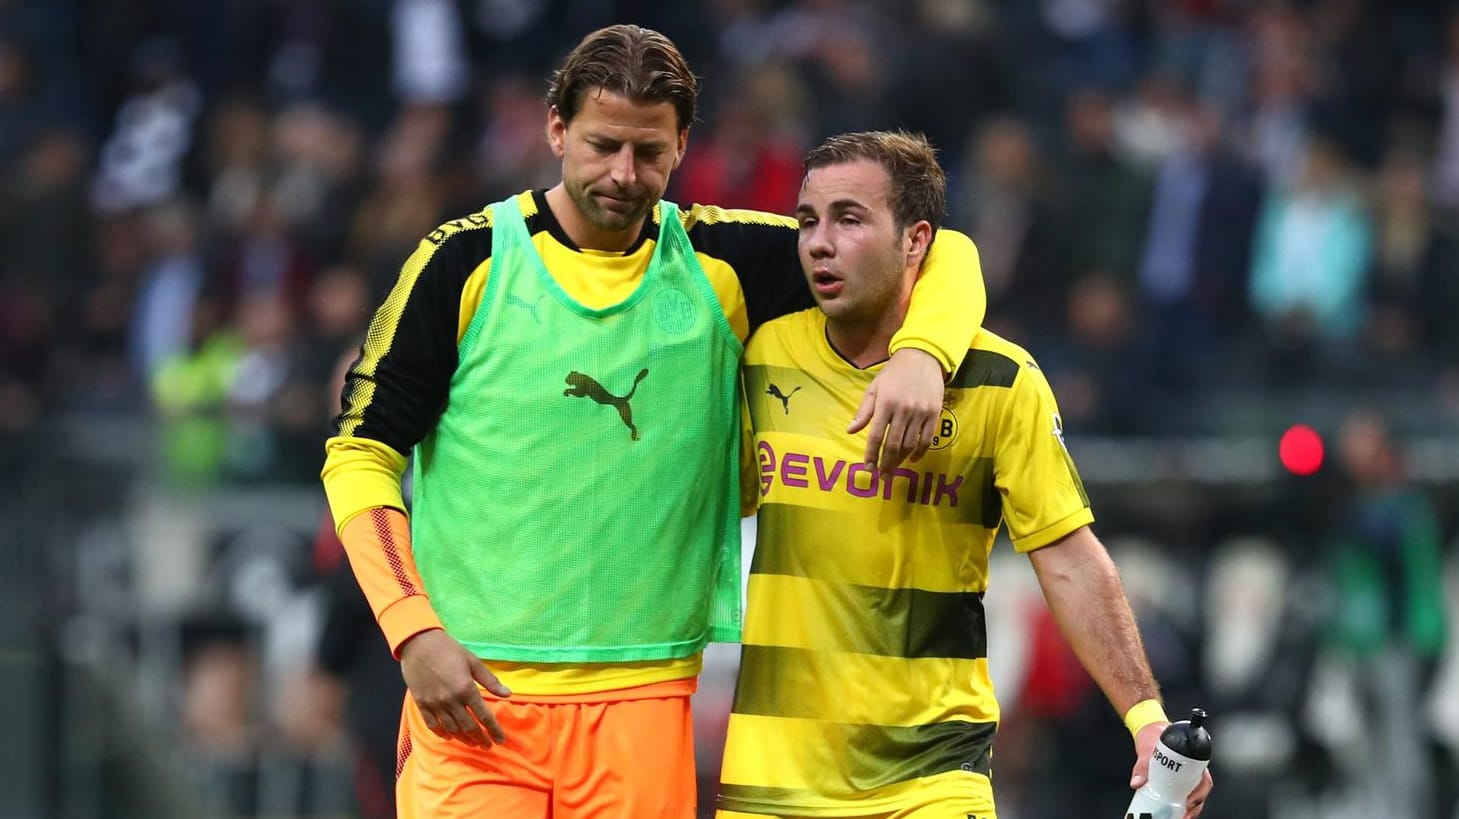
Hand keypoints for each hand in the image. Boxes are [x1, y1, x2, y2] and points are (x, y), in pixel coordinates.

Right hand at [399, 629, 510, 747]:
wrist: (419, 644)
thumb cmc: (449, 650)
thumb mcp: (473, 662)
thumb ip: (490, 680)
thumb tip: (508, 694)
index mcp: (466, 689)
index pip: (484, 716)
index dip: (494, 730)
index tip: (500, 740)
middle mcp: (451, 700)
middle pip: (468, 726)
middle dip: (480, 738)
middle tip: (487, 746)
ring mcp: (435, 704)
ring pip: (451, 729)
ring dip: (463, 739)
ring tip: (472, 743)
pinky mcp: (421, 704)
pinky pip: (432, 725)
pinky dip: (442, 733)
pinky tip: (449, 737)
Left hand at [848, 348, 943, 470]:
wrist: (922, 357)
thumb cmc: (894, 373)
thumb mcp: (874, 388)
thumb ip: (864, 411)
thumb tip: (850, 431)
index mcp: (885, 403)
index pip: (876, 436)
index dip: (871, 455)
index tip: (868, 468)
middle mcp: (903, 410)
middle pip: (893, 444)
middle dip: (886, 463)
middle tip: (882, 476)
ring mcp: (920, 412)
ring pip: (910, 445)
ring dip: (900, 460)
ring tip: (893, 469)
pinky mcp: (934, 413)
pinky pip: (927, 439)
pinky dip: (920, 452)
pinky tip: (912, 459)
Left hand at [1131, 722, 1213, 818]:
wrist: (1149, 731)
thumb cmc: (1154, 736)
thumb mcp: (1147, 749)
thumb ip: (1142, 765)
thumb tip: (1137, 782)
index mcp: (1192, 761)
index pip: (1204, 780)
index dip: (1200, 794)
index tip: (1190, 802)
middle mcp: (1192, 770)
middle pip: (1200, 792)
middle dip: (1195, 807)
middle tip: (1184, 815)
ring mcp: (1185, 777)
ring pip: (1193, 796)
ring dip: (1189, 809)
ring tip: (1180, 818)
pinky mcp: (1176, 782)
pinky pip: (1182, 795)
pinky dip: (1179, 805)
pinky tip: (1174, 813)